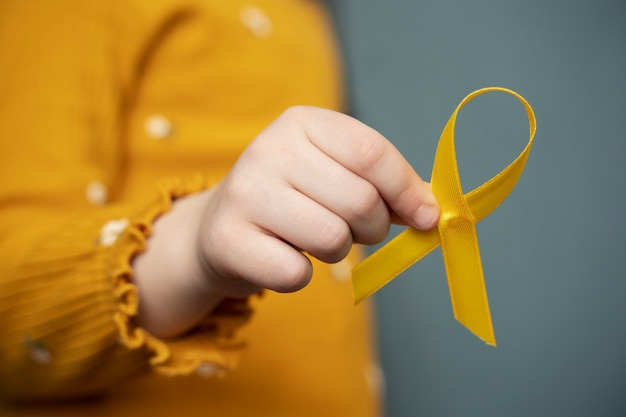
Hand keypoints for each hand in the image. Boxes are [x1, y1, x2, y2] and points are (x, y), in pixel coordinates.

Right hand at [133, 107, 438, 337]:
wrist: (219, 227)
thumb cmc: (291, 199)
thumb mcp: (334, 172)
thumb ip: (382, 184)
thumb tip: (429, 211)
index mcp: (301, 122)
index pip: (370, 152)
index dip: (406, 190)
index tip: (425, 217)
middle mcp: (268, 149)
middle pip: (359, 200)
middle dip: (372, 227)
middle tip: (355, 230)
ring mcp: (244, 193)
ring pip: (333, 238)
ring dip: (337, 251)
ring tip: (314, 239)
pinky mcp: (228, 240)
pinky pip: (296, 274)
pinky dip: (299, 276)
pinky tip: (281, 257)